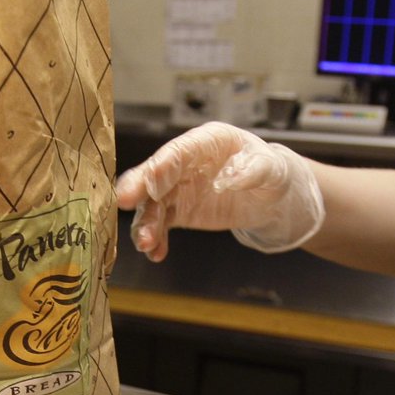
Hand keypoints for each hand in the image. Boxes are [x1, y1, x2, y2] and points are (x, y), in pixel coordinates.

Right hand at [115, 121, 323, 260]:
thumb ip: (254, 169)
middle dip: (139, 188)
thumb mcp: (271, 168)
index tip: (148, 180)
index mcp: (206, 142)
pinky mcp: (179, 211)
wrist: (271, 197)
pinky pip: (161, 224)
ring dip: (146, 223)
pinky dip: (156, 239)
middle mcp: (185, 163)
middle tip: (123, 202)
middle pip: (156, 174)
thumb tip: (231, 180)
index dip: (162, 165)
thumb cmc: (270, 172)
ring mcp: (179, 188)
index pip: (179, 151)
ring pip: (153, 203)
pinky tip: (156, 253)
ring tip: (146, 244)